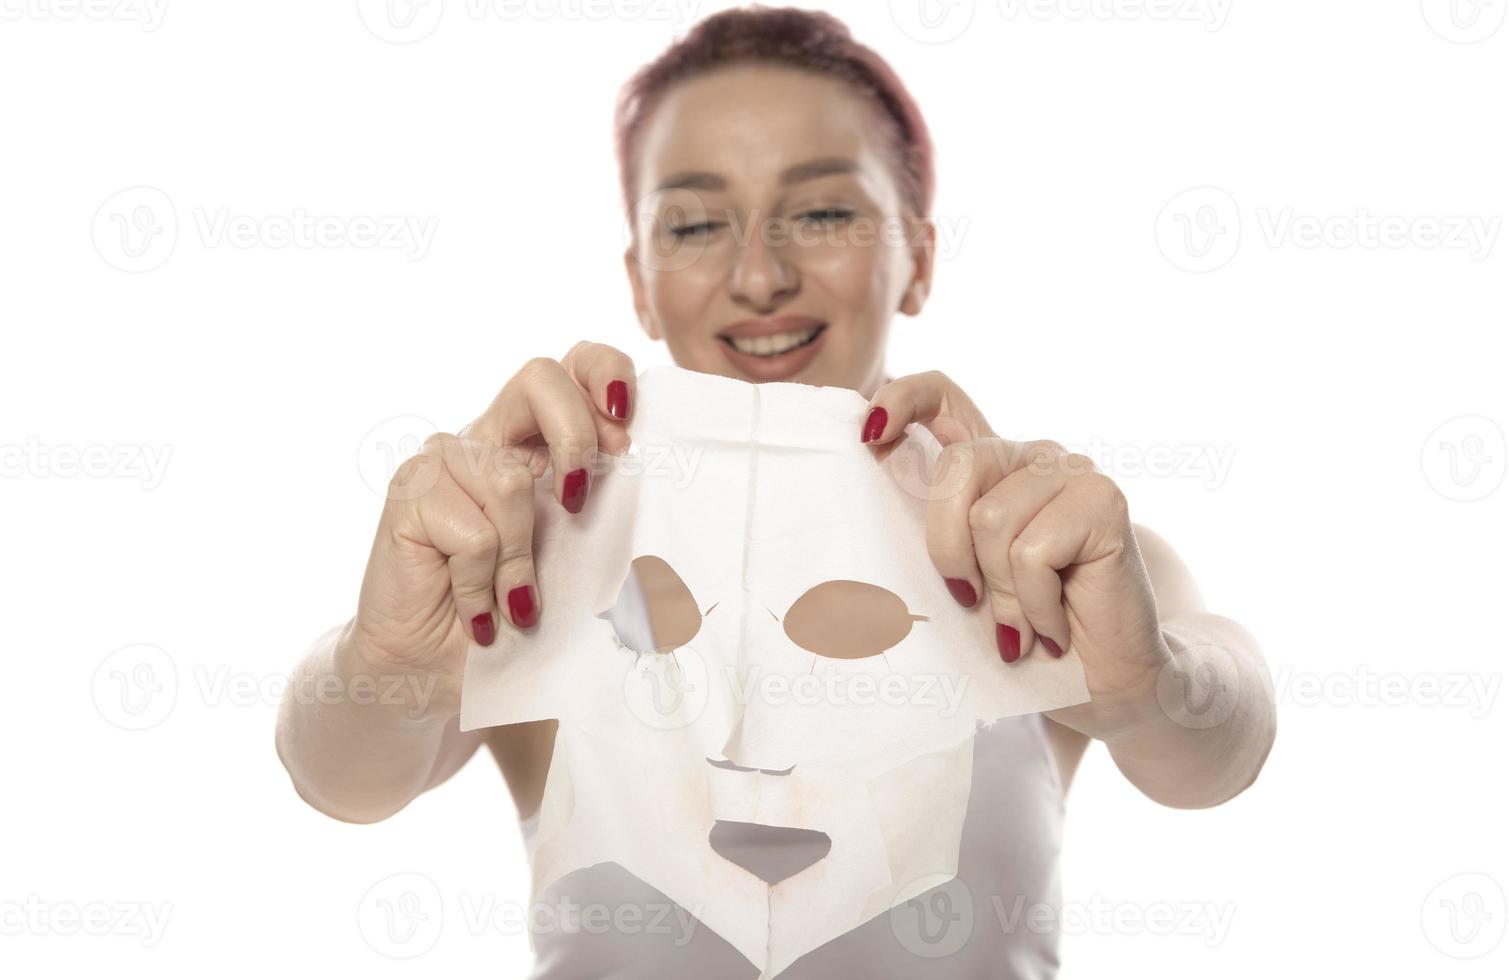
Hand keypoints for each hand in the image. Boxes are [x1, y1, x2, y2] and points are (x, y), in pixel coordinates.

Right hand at [346, 341, 636, 716]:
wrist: (430, 670)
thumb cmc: (510, 614)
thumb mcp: (573, 563)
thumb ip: (603, 519)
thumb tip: (664, 511)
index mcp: (536, 439)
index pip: (575, 365)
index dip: (606, 375)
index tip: (626, 436)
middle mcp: (490, 435)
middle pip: (540, 377)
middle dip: (574, 437)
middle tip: (578, 503)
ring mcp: (445, 459)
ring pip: (509, 482)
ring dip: (519, 562)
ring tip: (511, 606)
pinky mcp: (409, 492)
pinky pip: (472, 534)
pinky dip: (483, 586)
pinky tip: (476, 614)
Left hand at [861, 371, 1170, 716]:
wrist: (1104, 682)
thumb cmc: (1022, 630)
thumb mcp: (962, 579)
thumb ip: (931, 536)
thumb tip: (865, 502)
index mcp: (990, 466)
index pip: (941, 394)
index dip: (901, 398)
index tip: (869, 436)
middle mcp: (1031, 455)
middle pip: (956, 467)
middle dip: (949, 549)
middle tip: (971, 601)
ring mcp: (1072, 472)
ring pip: (991, 518)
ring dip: (1001, 594)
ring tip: (1022, 627)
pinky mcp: (1104, 501)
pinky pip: (1032, 551)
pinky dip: (1032, 606)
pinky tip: (1053, 630)